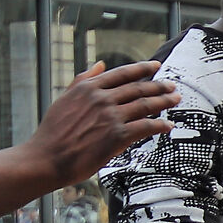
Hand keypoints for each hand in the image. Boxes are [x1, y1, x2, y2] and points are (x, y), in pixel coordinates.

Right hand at [33, 60, 179, 183]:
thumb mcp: (64, 99)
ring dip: (163, 101)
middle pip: (138, 88)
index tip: (155, 65)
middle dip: (159, 86)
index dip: (142, 68)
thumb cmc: (53, 133)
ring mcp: (110, 116)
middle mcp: (101, 98)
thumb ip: (82, 80)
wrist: (47, 158)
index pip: (122, 73)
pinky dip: (160, 125)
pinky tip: (168, 125)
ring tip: (175, 99)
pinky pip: (145, 126)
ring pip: (145, 105)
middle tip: (173, 86)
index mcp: (88, 87)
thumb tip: (99, 64)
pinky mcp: (117, 136)